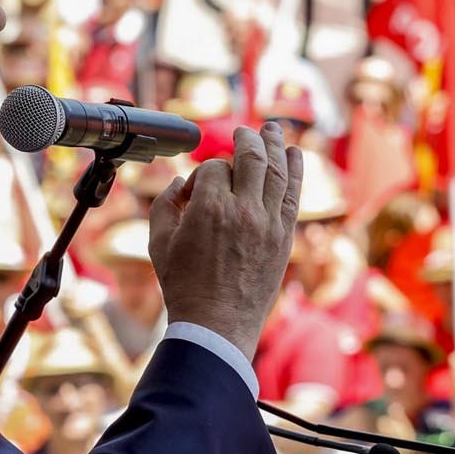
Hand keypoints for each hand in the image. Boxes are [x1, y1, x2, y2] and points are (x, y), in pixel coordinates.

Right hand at [150, 122, 301, 364]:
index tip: (195, 193)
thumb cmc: (183, 286)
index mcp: (208, 208)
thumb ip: (165, 205)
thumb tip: (181, 181)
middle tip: (244, 131)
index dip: (203, 175)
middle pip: (250, 157)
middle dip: (246, 139)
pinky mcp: (284, 237)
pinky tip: (296, 155)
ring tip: (275, 129)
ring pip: (276, 171)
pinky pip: (292, 195)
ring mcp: (268, 223)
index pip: (212, 169)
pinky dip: (296, 171)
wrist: (217, 325)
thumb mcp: (158, 243)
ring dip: (276, 145)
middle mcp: (242, 209)